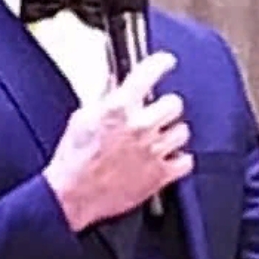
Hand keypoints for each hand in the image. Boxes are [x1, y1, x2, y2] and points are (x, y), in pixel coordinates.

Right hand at [43, 51, 193, 229]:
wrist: (72, 195)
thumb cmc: (73, 161)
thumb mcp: (81, 119)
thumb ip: (103, 98)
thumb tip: (114, 84)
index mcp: (118, 108)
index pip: (149, 73)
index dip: (161, 63)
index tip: (166, 62)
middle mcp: (140, 127)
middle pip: (174, 103)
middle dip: (165, 106)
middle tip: (156, 112)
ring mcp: (153, 151)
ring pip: (182, 131)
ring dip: (172, 133)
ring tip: (160, 138)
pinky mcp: (159, 175)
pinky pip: (186, 161)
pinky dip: (179, 160)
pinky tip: (168, 158)